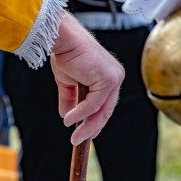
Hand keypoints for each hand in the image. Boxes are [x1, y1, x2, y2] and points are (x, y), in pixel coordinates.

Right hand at [50, 14, 124, 144]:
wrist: (64, 39)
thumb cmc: (66, 54)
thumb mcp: (68, 82)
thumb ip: (71, 99)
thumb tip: (67, 118)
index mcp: (110, 76)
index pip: (106, 103)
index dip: (96, 120)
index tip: (85, 133)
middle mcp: (116, 77)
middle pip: (106, 109)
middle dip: (93, 127)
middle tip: (79, 140)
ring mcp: (114, 78)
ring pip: (101, 110)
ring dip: (87, 126)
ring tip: (75, 138)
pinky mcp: (108, 79)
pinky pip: (94, 104)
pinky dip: (81, 114)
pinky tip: (69, 120)